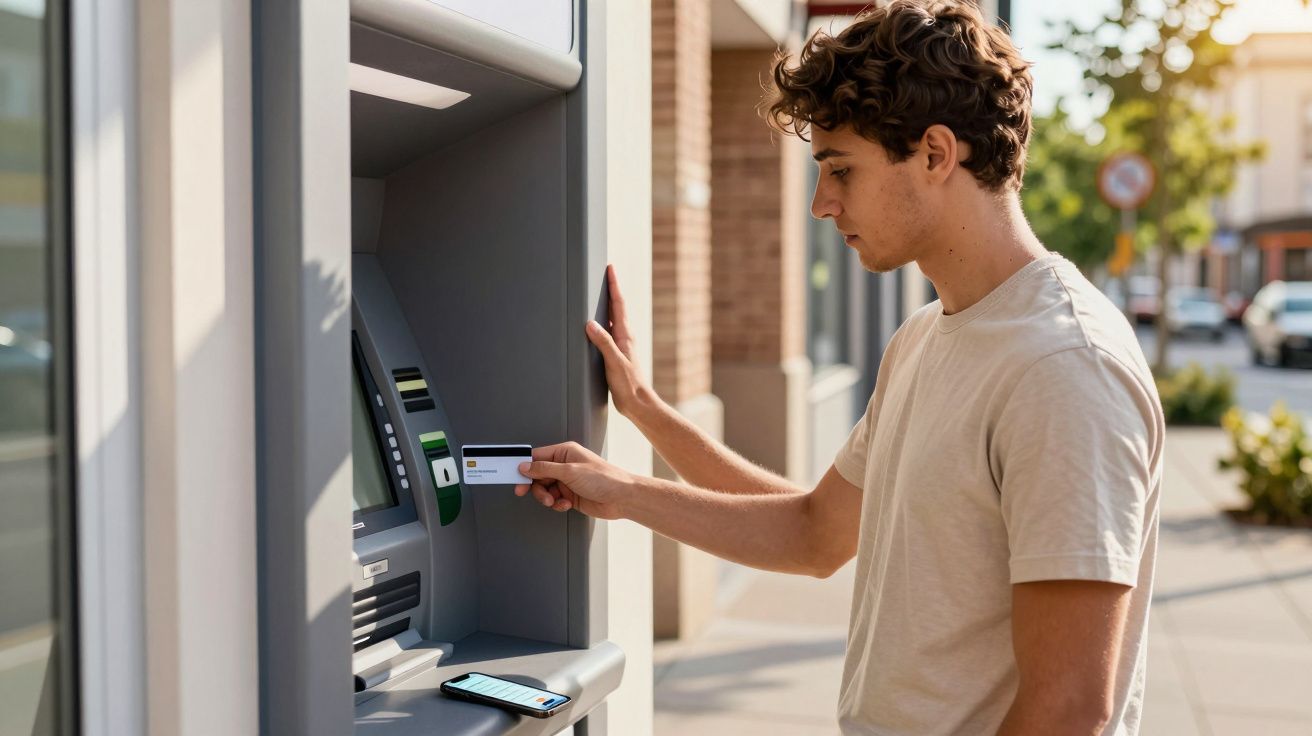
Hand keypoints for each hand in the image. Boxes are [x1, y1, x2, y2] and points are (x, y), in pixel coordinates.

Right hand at [513, 442, 632, 519]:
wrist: (622, 498)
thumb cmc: (604, 479)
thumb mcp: (570, 471)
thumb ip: (544, 469)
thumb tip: (525, 466)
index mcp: (564, 452)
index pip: (537, 457)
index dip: (525, 467)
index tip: (516, 478)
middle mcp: (565, 465)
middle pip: (538, 475)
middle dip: (535, 486)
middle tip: (526, 493)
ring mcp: (567, 481)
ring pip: (544, 489)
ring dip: (546, 497)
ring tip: (554, 501)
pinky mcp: (571, 495)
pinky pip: (554, 499)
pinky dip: (557, 504)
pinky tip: (566, 504)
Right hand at [586, 264, 653, 418]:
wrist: (636, 402)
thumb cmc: (628, 384)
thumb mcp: (614, 362)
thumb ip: (603, 342)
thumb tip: (590, 323)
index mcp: (625, 335)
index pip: (618, 304)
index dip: (614, 285)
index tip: (610, 268)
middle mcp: (624, 337)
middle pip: (616, 307)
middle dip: (611, 289)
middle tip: (606, 273)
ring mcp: (621, 345)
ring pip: (613, 319)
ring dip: (607, 304)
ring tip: (600, 292)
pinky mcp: (616, 354)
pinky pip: (608, 331)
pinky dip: (603, 322)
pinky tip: (597, 325)